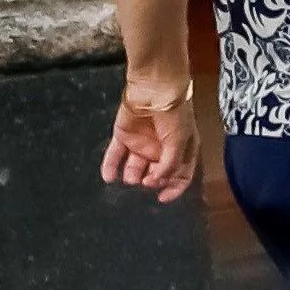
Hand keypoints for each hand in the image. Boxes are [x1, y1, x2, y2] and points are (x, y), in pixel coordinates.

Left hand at [101, 77, 194, 200]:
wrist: (154, 90)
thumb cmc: (174, 114)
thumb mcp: (180, 141)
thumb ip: (171, 164)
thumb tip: (158, 180)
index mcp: (181, 151)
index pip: (180, 176)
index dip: (173, 189)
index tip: (162, 198)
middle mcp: (162, 150)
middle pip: (156, 173)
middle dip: (151, 180)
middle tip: (146, 181)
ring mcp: (142, 144)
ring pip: (134, 167)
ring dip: (131, 176)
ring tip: (129, 177)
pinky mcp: (124, 137)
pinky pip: (115, 155)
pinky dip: (110, 167)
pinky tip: (108, 177)